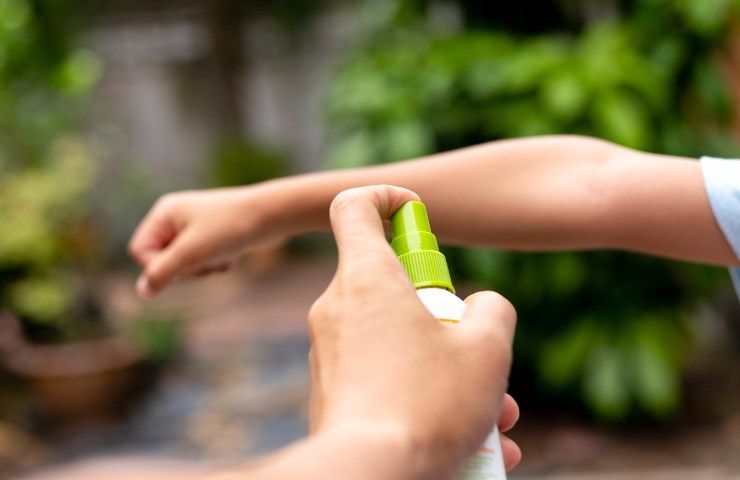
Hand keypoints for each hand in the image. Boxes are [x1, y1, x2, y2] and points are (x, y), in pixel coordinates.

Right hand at [128, 186, 285, 296]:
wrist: (273, 216)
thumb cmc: (230, 229)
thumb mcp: (191, 254)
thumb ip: (162, 273)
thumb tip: (143, 291)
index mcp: (164, 212)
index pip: (139, 250)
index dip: (158, 266)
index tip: (184, 264)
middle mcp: (177, 216)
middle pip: (162, 260)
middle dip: (186, 268)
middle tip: (207, 258)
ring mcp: (197, 226)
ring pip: (185, 264)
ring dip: (203, 268)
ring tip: (222, 256)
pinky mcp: (215, 236)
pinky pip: (204, 261)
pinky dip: (216, 264)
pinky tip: (232, 255)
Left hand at [307, 185, 518, 478]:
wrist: (369, 474)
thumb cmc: (428, 404)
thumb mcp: (487, 348)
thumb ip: (492, 310)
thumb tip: (480, 308)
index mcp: (367, 277)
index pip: (354, 205)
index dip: (387, 198)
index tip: (419, 218)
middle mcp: (338, 308)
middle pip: (397, 286)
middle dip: (448, 319)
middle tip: (481, 361)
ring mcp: (329, 352)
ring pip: (400, 342)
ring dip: (449, 373)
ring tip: (495, 421)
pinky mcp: (331, 393)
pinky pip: (385, 380)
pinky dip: (425, 401)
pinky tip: (475, 446)